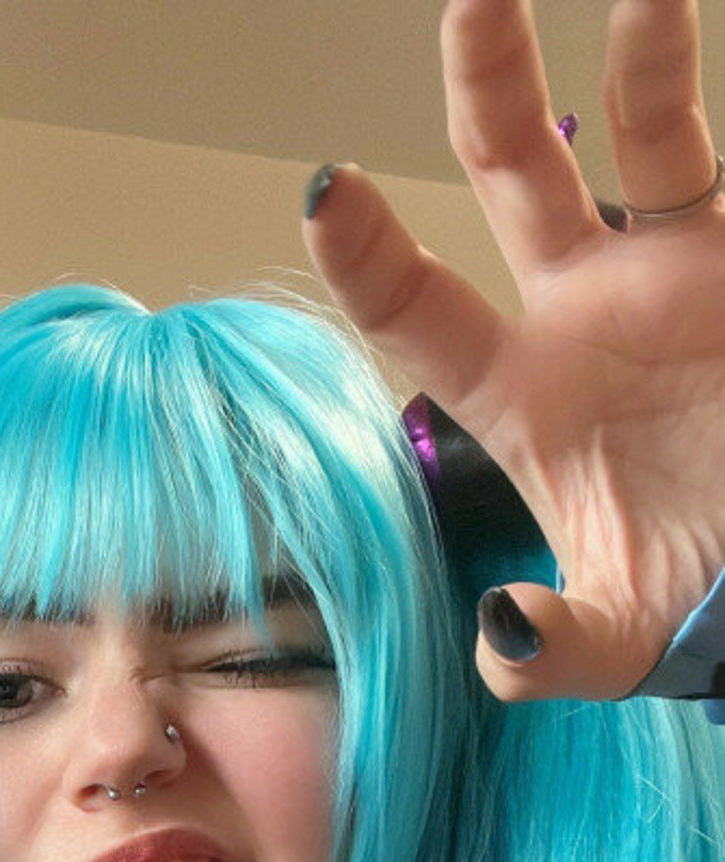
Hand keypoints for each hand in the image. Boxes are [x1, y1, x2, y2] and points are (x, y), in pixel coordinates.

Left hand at [303, 0, 724, 702]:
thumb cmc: (687, 605)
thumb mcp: (614, 644)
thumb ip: (547, 650)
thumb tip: (497, 634)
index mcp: (520, 392)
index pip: (418, 307)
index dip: (369, 252)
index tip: (325, 188)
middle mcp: (584, 310)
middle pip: (515, 172)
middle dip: (489, 82)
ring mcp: (671, 273)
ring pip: (644, 132)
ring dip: (644, 55)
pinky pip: (723, 167)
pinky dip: (718, 95)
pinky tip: (694, 27)